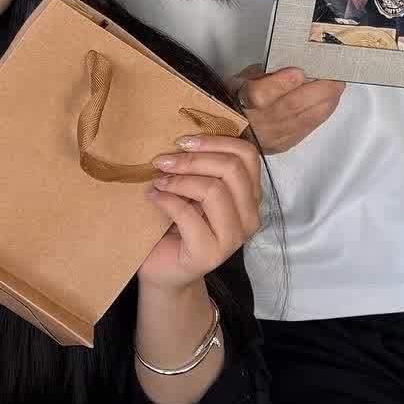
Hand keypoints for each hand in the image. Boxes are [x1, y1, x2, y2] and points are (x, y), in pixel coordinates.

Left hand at [138, 134, 262, 297]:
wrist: (162, 268)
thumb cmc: (176, 223)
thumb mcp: (193, 188)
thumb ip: (201, 167)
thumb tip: (185, 136)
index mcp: (250, 196)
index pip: (247, 155)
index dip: (215, 141)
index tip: (183, 141)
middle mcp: (249, 217)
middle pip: (231, 169)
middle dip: (193, 160)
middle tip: (162, 161)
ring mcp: (233, 238)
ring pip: (214, 190)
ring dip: (179, 180)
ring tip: (158, 182)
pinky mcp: (210, 253)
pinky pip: (188, 215)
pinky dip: (166, 200)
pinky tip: (153, 198)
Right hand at [233, 64, 344, 152]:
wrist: (231, 132)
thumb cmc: (236, 99)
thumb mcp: (241, 78)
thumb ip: (266, 73)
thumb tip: (295, 66)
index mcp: (240, 100)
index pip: (260, 95)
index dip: (282, 82)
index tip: (299, 71)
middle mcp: (257, 122)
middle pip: (292, 106)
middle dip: (319, 88)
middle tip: (335, 75)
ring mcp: (271, 136)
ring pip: (304, 118)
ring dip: (326, 100)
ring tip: (337, 86)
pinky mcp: (283, 144)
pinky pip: (307, 128)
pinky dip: (322, 112)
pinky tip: (329, 102)